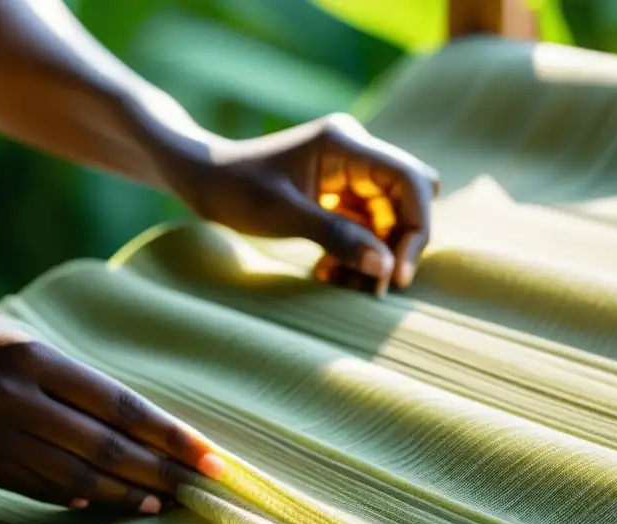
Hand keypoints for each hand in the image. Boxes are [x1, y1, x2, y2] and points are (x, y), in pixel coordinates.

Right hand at [0, 292, 221, 512]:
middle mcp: (20, 397)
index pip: (121, 404)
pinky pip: (32, 487)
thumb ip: (46, 370)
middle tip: (204, 491)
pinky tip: (101, 506)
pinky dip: (72, 498)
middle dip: (162, 470)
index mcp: (32, 354)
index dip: (170, 434)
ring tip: (162, 504)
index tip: (209, 455)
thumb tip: (98, 410)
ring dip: (124, 492)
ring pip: (75, 474)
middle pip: (108, 446)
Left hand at [162, 114, 439, 292]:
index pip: (409, 180)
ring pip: (386, 220)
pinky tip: (327, 274)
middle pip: (407, 200)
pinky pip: (363, 228)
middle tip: (377, 287)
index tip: (398, 273)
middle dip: (399, 244)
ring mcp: (346, 175)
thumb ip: (335, 236)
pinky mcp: (335, 196)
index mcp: (345, 144)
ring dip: (374, 255)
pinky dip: (354, 253)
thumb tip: (385, 266)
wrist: (200, 179)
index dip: (416, 227)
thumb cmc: (233, 189)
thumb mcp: (280, 215)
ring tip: (347, 286)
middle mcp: (354, 154)